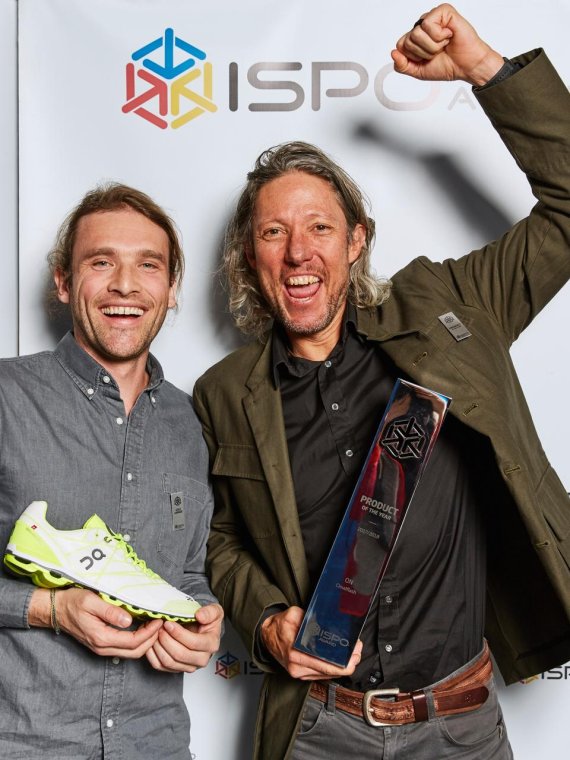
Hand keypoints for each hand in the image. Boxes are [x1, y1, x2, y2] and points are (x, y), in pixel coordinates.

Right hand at [29, 587, 162, 656]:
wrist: (56, 609)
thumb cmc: (73, 602)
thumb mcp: (91, 601)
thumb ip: (110, 612)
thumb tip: (129, 620)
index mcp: (101, 638)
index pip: (133, 642)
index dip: (150, 633)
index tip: (159, 619)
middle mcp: (102, 647)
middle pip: (135, 652)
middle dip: (152, 640)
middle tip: (161, 623)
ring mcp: (102, 648)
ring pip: (131, 653)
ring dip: (146, 641)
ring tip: (155, 625)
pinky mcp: (102, 644)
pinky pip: (124, 648)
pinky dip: (137, 641)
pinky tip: (142, 628)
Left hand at [146, 603, 223, 672]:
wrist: (202, 630)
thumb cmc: (207, 621)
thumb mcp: (215, 611)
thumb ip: (210, 612)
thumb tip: (200, 616)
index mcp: (211, 645)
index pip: (193, 643)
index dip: (178, 633)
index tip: (168, 623)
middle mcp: (202, 659)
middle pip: (180, 654)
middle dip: (166, 640)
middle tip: (159, 627)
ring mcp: (189, 667)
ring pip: (169, 662)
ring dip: (158, 647)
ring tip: (155, 633)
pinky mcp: (177, 670)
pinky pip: (161, 666)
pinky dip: (153, 654)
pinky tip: (152, 641)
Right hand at [261, 606, 362, 679]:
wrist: (266, 636)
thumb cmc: (278, 626)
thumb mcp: (292, 615)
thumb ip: (309, 618)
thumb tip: (325, 621)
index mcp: (295, 653)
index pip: (325, 664)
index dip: (343, 662)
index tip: (354, 654)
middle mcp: (297, 667)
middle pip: (329, 672)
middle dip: (347, 664)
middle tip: (357, 654)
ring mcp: (299, 673)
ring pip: (326, 675)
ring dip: (341, 667)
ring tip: (352, 656)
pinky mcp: (300, 674)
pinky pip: (320, 675)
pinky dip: (331, 669)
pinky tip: (339, 662)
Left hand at [392, 4, 503, 85]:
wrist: (466, 66)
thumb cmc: (447, 66)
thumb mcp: (418, 71)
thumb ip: (402, 66)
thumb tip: (393, 53)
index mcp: (416, 38)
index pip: (400, 45)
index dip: (413, 57)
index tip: (427, 58)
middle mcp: (423, 26)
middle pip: (407, 40)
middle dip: (423, 52)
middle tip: (438, 51)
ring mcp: (433, 17)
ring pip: (416, 33)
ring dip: (432, 45)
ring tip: (444, 44)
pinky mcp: (443, 11)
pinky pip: (428, 23)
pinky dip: (439, 36)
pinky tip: (449, 35)